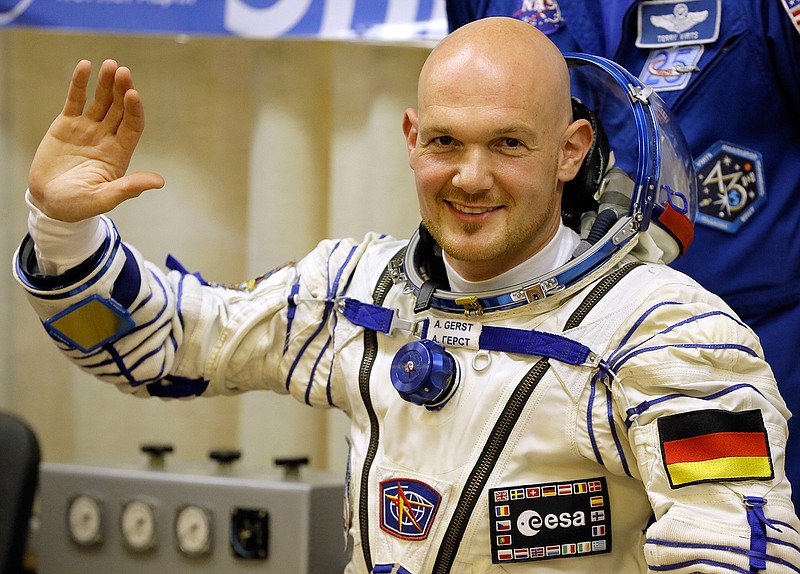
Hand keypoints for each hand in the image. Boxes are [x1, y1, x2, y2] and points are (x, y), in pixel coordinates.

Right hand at [28, 59, 164, 221]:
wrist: (49, 202)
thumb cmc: (79, 205)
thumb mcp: (104, 198)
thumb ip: (129, 188)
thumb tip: (159, 182)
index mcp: (119, 154)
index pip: (132, 126)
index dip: (134, 110)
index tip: (132, 94)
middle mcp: (107, 138)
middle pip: (119, 109)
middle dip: (122, 90)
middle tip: (123, 71)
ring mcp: (88, 129)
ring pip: (101, 101)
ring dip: (105, 83)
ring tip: (110, 65)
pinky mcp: (66, 124)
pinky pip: (75, 100)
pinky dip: (79, 84)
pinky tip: (85, 67)